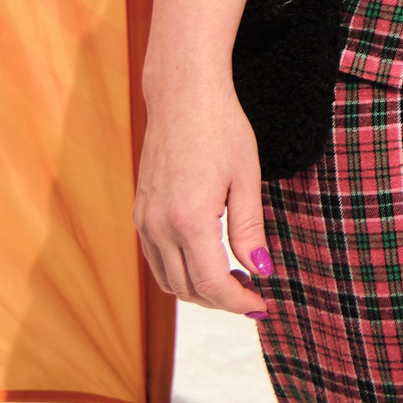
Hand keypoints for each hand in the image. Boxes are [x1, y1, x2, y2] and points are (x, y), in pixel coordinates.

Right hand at [134, 71, 269, 316]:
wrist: (182, 96)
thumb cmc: (222, 129)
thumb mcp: (246, 178)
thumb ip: (250, 229)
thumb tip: (260, 271)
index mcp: (189, 220)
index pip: (213, 283)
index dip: (239, 301)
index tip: (264, 306)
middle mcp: (158, 226)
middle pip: (188, 289)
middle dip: (222, 301)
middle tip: (254, 295)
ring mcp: (143, 221)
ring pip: (168, 281)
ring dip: (199, 291)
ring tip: (234, 281)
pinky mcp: (139, 213)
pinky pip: (156, 260)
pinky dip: (180, 272)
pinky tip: (207, 261)